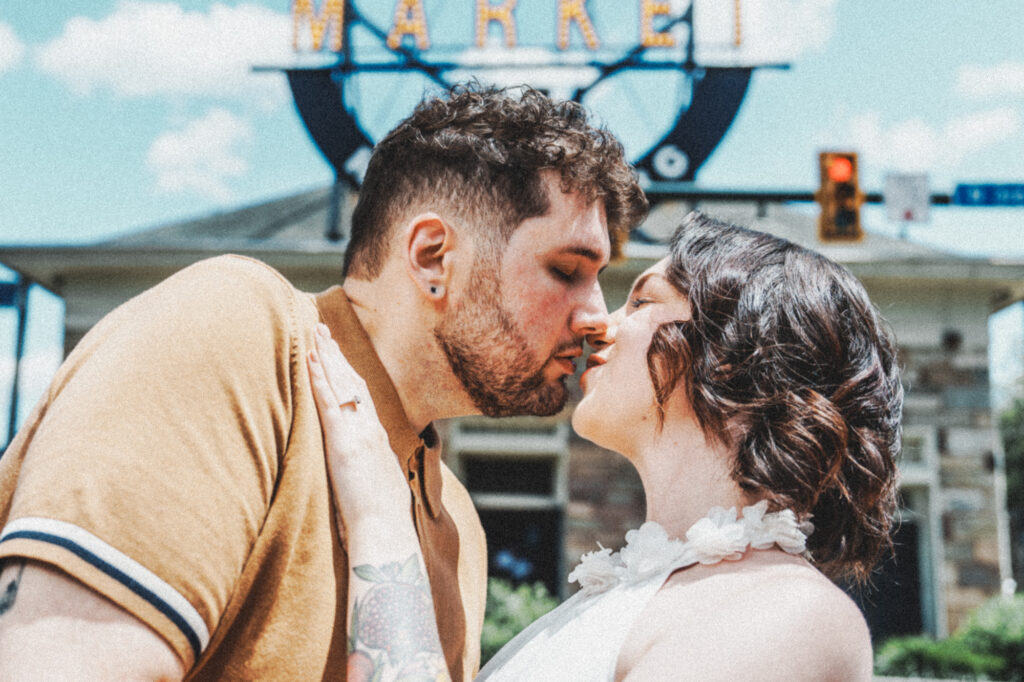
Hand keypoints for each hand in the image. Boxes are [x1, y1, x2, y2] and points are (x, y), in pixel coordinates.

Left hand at [307, 323, 409, 532]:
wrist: (386, 534)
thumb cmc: (384, 523)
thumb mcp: (381, 491)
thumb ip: (372, 477)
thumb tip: (369, 479)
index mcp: (379, 441)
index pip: (362, 399)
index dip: (350, 375)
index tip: (341, 357)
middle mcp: (371, 430)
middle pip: (353, 383)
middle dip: (338, 357)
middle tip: (325, 331)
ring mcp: (358, 433)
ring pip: (341, 385)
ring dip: (328, 357)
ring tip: (316, 333)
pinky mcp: (343, 442)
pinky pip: (329, 401)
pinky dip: (320, 377)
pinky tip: (312, 358)